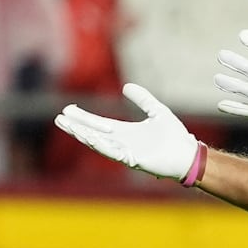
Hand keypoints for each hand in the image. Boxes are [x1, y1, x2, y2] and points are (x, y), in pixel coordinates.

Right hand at [54, 83, 202, 181]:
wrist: (188, 153)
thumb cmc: (174, 136)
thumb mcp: (156, 111)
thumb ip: (142, 99)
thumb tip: (126, 86)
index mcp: (126, 132)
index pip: (99, 123)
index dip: (83, 117)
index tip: (68, 109)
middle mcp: (122, 142)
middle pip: (93, 133)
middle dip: (76, 126)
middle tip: (59, 118)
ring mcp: (126, 152)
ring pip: (99, 143)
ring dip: (83, 135)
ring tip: (68, 127)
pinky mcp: (133, 160)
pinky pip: (113, 152)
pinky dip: (101, 145)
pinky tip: (90, 138)